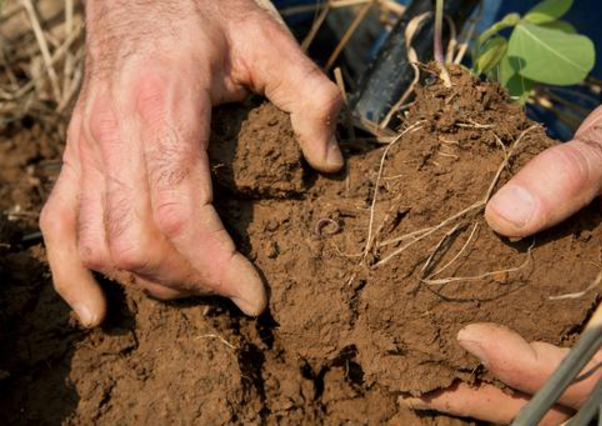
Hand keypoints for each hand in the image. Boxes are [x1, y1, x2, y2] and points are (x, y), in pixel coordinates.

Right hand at [39, 0, 343, 326]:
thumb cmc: (203, 10)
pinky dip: (72, 276)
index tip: (254, 299)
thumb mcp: (268, 40)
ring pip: (99, 244)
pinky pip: (56, 226)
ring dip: (147, 281)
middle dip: (189, 282)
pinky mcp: (74, 154)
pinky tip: (96, 310)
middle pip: (138, 241)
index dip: (219, 268)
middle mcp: (114, 135)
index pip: (182, 215)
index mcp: (164, 109)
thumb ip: (310, 96)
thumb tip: (329, 164)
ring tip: (192, 289)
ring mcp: (85, 148)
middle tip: (231, 288)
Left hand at [405, 70, 601, 423]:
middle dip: (498, 393)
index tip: (470, 336)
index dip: (536, 366)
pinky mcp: (579, 315)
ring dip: (493, 393)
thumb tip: (503, 217)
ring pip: (555, 387)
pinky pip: (545, 357)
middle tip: (427, 387)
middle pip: (570, 390)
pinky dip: (499, 369)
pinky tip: (451, 367)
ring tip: (427, 389)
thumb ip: (572, 174)